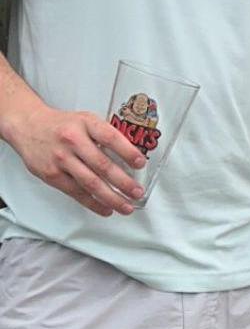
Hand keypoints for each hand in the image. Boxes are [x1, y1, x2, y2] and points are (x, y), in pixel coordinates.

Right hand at [1, 103, 145, 214]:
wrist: (28, 126)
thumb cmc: (62, 124)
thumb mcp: (86, 120)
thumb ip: (105, 134)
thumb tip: (130, 154)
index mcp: (86, 124)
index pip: (111, 138)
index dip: (128, 152)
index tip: (141, 164)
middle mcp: (73, 141)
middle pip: (102, 165)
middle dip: (123, 182)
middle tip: (137, 192)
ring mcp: (61, 159)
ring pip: (90, 183)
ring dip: (111, 198)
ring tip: (126, 206)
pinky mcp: (52, 175)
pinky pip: (76, 192)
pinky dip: (93, 203)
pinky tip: (106, 208)